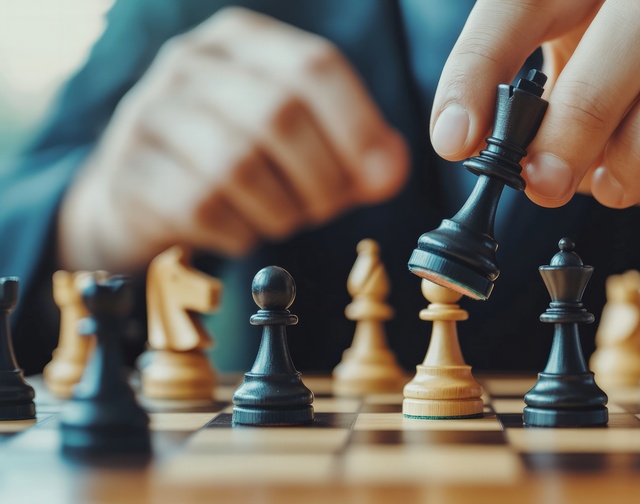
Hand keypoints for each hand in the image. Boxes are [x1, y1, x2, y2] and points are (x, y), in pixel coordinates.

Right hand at [58, 7, 407, 271]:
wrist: (144, 194)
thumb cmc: (245, 160)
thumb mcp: (306, 142)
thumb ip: (358, 152)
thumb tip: (391, 169)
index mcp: (243, 40)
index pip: (316, 66)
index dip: (359, 127)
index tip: (384, 176)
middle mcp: (190, 63)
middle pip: (281, 115)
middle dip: (323, 178)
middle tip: (329, 207)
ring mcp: (149, 114)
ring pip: (239, 165)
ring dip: (283, 209)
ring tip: (287, 217)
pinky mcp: (128, 173)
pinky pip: (203, 208)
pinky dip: (242, 232)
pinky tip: (245, 231)